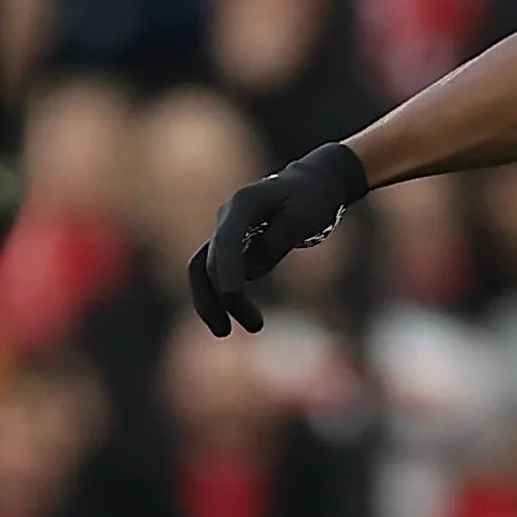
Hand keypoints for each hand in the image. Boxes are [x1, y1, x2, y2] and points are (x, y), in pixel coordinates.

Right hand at [188, 142, 366, 334]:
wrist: (313, 183)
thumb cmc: (313, 198)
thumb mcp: (305, 216)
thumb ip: (277, 242)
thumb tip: (249, 273)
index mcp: (244, 204)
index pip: (227, 240)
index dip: (226, 269)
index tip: (231, 295)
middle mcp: (227, 218)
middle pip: (208, 261)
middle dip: (221, 296)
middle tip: (242, 329)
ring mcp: (226, 231)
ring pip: (203, 270)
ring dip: (210, 301)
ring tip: (224, 332)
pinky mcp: (233, 244)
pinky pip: (217, 272)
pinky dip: (220, 294)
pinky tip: (236, 314)